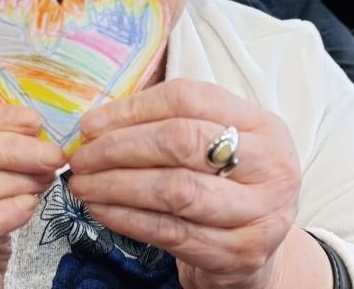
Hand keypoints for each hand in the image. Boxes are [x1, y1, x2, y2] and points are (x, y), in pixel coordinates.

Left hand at [67, 80, 304, 288]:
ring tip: (83, 184)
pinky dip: (127, 218)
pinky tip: (102, 209)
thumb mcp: (215, 144)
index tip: (92, 124)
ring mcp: (260, 213)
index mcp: (263, 126)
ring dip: (117, 185)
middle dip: (119, 147)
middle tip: (82, 157)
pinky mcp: (239, 254)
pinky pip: (170, 231)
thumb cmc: (225, 185)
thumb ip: (169, 124)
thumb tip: (97, 122)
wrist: (257, 249)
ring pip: (174, 189)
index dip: (133, 109)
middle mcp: (271, 166)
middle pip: (181, 141)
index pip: (189, 99)